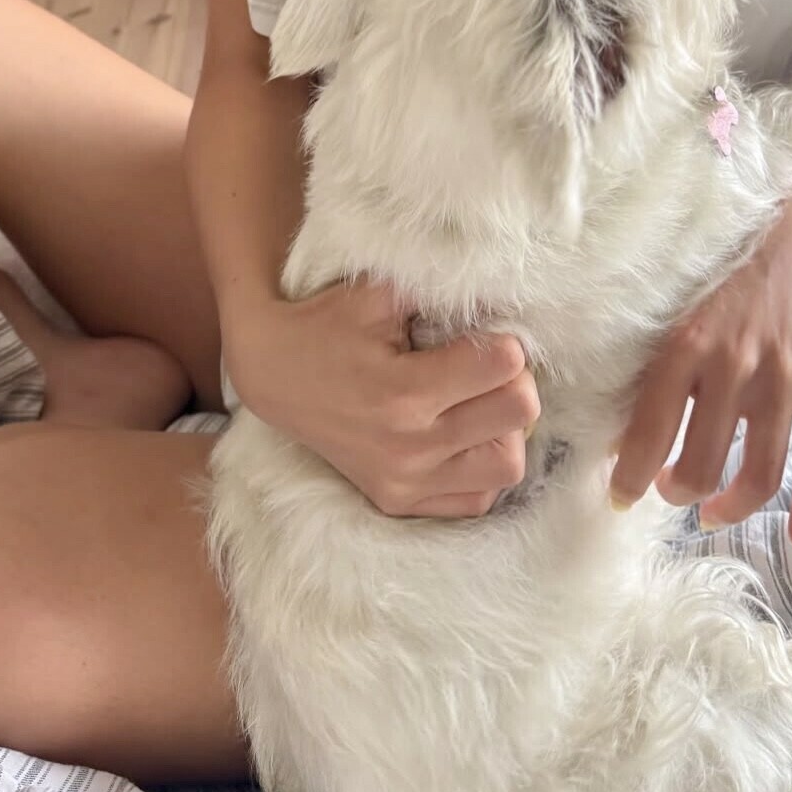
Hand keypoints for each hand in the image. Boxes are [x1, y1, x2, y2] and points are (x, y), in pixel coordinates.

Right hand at [223, 276, 540, 519]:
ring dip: (506, 429)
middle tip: (492, 366)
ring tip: (481, 403)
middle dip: (516, 380)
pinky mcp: (399, 501)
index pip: (504, 366)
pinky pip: (477, 499)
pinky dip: (482, 466)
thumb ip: (438, 290)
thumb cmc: (329, 324)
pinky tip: (464, 435)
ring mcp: (405, 481)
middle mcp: (410, 446)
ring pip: (507, 464)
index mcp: (405, 391)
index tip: (488, 333)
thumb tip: (500, 294)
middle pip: (517, 414)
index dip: (506, 340)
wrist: (274, 375)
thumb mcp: (378, 293)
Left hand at [608, 184, 791, 548]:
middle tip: (669, 491)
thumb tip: (620, 436)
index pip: (651, 431)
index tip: (620, 496)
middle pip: (705, 464)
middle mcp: (736, 362)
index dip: (632, 476)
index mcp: (687, 343)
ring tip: (711, 510)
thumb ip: (652, 367)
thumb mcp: (671, 306)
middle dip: (679, 492)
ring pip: (761, 472)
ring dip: (731, 506)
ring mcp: (787, 374)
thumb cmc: (718, 269)